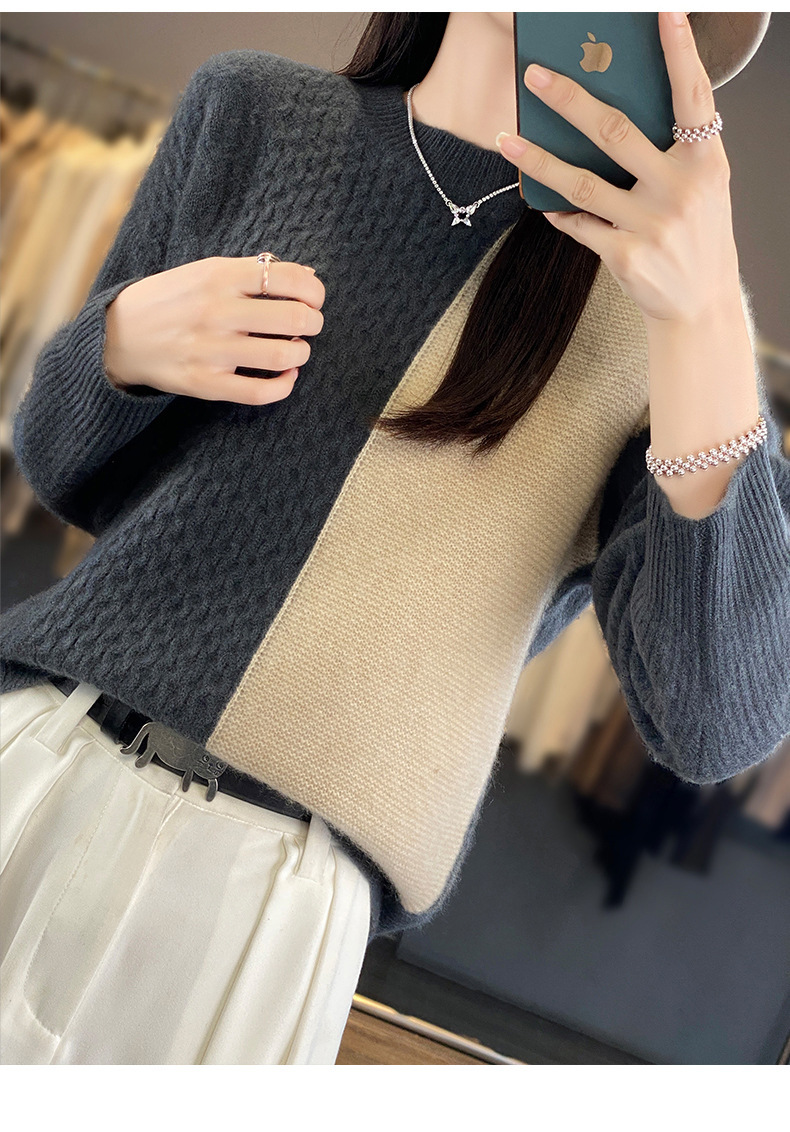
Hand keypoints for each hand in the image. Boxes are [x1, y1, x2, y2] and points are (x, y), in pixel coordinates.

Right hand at [104, 256, 324, 402]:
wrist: (119, 334)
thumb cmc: (173, 299)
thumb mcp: (205, 271)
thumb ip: (253, 272)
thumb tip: (309, 277)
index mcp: (219, 276)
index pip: (287, 278)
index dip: (314, 291)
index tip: (314, 299)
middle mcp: (216, 312)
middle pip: (293, 318)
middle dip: (313, 322)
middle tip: (309, 325)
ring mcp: (211, 350)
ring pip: (283, 356)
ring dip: (301, 353)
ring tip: (296, 349)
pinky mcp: (206, 383)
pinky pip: (261, 392)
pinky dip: (285, 385)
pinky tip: (287, 375)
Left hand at [495, 12, 740, 326]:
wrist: (700, 306)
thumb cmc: (697, 237)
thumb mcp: (703, 188)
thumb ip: (671, 152)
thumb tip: (611, 114)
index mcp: (707, 162)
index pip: (692, 96)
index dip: (679, 51)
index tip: (663, 11)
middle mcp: (681, 190)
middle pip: (616, 132)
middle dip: (570, 100)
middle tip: (534, 75)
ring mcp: (652, 226)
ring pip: (582, 182)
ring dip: (538, 159)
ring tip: (506, 139)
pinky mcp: (625, 257)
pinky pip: (578, 224)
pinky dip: (557, 210)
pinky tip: (537, 196)